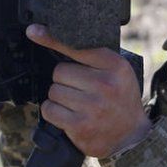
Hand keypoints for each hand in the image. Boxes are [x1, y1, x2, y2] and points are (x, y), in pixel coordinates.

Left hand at [26, 24, 151, 158]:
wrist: (132, 135)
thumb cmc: (120, 98)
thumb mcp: (117, 71)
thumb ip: (91, 55)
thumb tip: (47, 35)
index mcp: (115, 65)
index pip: (76, 48)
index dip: (52, 39)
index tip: (33, 31)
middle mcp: (105, 84)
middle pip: (59, 71)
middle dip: (64, 80)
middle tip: (79, 89)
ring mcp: (92, 106)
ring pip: (53, 91)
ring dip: (59, 98)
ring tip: (77, 104)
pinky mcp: (80, 125)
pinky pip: (49, 110)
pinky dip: (54, 112)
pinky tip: (69, 115)